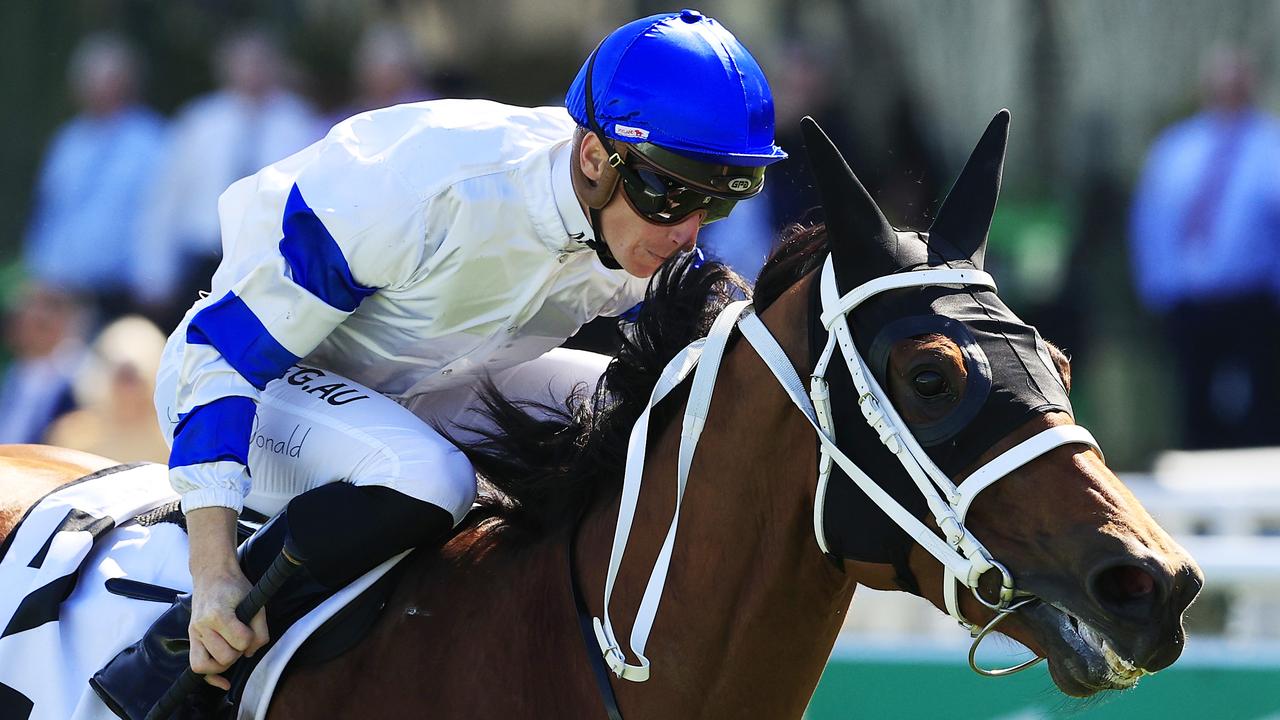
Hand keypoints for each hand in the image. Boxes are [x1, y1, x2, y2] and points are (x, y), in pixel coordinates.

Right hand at [188, 568, 268, 689]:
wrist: (212, 575)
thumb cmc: (235, 587)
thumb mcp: (255, 603)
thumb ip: (260, 630)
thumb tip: (251, 653)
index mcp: (218, 614)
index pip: (241, 641)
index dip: (251, 638)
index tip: (251, 627)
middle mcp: (202, 626)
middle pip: (224, 657)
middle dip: (238, 651)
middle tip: (241, 638)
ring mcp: (194, 633)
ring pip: (207, 666)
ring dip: (225, 661)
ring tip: (232, 647)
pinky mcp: (192, 638)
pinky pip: (196, 667)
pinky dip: (210, 677)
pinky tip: (224, 683)